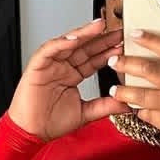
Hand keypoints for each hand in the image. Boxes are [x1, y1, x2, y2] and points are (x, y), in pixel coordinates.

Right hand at [8, 18, 121, 141]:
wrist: (31, 132)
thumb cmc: (50, 123)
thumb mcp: (86, 113)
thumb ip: (106, 106)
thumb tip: (128, 104)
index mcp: (72, 76)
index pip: (94, 60)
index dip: (108, 52)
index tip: (123, 45)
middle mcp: (62, 67)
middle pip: (84, 48)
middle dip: (101, 38)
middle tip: (119, 30)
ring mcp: (50, 65)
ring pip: (68, 44)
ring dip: (83, 34)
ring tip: (99, 26)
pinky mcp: (37, 66)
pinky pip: (50, 50)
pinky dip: (61, 43)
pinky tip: (75, 38)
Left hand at [108, 32, 159, 151]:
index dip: (150, 39)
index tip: (135, 34)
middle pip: (148, 69)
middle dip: (127, 63)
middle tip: (114, 61)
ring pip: (140, 95)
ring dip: (124, 92)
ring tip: (115, 90)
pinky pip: (146, 114)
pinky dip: (140, 111)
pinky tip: (138, 108)